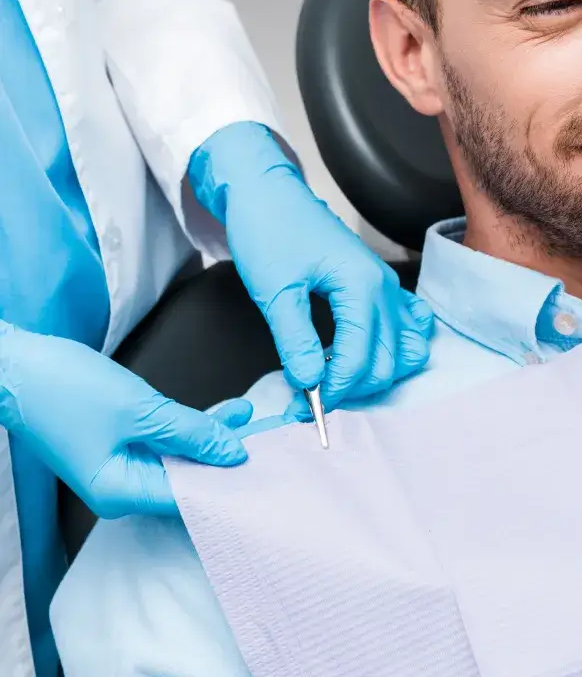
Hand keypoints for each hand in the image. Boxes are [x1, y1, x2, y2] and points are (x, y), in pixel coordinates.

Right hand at [0, 323, 251, 517]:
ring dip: (214, 436)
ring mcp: (120, 467)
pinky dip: (193, 428)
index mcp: (120, 492)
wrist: (16, 366)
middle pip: (189, 479)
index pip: (190, 498)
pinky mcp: (120, 444)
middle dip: (228, 457)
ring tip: (252, 416)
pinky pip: (167, 442)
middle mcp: (121, 488)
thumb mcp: (140, 409)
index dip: (230, 482)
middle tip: (272, 439)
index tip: (270, 467)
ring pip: (182, 458)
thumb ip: (191, 432)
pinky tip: (226, 414)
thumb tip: (234, 453)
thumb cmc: (66, 389)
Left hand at [190, 122, 433, 413]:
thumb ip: (295, 340)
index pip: (359, 357)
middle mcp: (384, 288)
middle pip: (388, 361)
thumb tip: (308, 383)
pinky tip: (364, 353)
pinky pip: (410, 325)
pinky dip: (396, 347)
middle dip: (353, 388)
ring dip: (377, 373)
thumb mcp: (275, 290)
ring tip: (338, 379)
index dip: (335, 390)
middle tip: (310, 400)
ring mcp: (388, 286)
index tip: (304, 407)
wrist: (268, 193)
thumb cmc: (269, 231)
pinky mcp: (382, 286)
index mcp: (361, 286)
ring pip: (406, 349)